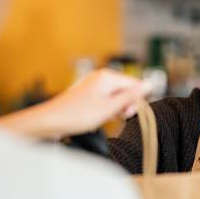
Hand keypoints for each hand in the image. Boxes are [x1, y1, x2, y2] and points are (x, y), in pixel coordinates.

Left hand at [0, 68, 150, 138]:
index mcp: (107, 77)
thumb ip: (130, 96)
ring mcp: (92, 86)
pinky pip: (104, 101)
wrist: (51, 121)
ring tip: (106, 119)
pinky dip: (106, 110)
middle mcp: (100, 78)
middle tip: (118, 117)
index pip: (134, 84)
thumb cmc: (77, 115)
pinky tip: (99, 118)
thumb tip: (148, 85)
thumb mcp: (110, 108)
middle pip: (125, 89)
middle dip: (125, 105)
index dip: (136, 100)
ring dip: (115, 109)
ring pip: (115, 97)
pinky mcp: (87, 95)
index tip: (130, 112)